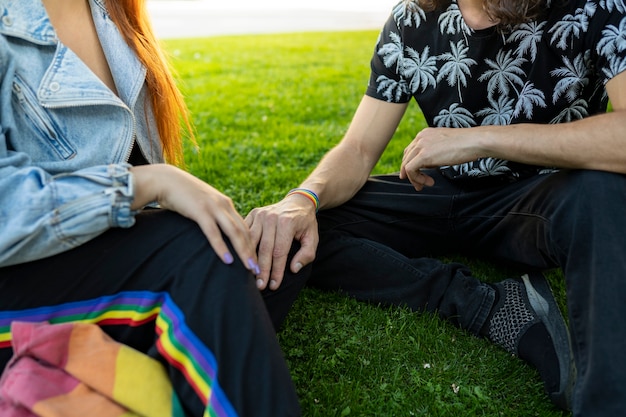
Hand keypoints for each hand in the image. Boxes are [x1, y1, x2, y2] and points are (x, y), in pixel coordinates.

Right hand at [131, 164, 259, 274]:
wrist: (165, 180)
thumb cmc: (182, 196)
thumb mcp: (203, 205)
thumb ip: (212, 216)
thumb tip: (218, 233)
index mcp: (226, 204)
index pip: (245, 227)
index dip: (252, 245)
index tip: (256, 261)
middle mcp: (224, 205)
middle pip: (244, 231)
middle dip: (252, 251)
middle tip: (258, 269)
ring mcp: (213, 207)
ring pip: (234, 232)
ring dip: (243, 251)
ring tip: (249, 267)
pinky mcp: (200, 211)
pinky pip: (213, 232)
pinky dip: (221, 247)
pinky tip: (227, 260)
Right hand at [245, 195, 318, 290]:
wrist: (298, 202)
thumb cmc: (305, 223)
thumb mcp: (313, 237)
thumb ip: (307, 254)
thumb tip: (293, 269)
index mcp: (287, 223)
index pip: (280, 252)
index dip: (276, 271)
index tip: (273, 285)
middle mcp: (271, 217)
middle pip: (264, 249)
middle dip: (262, 270)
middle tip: (259, 286)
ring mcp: (260, 214)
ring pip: (251, 242)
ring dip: (250, 260)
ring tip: (250, 276)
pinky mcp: (253, 214)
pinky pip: (245, 233)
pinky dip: (243, 246)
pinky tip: (243, 260)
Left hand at [400, 127, 481, 189]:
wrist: (475, 141)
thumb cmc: (466, 144)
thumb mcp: (443, 146)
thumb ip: (433, 152)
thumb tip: (428, 165)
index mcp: (425, 134)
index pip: (410, 151)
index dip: (412, 165)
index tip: (420, 175)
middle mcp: (420, 138)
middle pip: (406, 158)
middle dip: (410, 173)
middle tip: (420, 184)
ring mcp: (421, 145)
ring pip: (406, 165)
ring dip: (414, 178)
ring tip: (424, 185)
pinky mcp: (424, 155)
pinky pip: (410, 169)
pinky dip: (416, 179)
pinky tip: (428, 182)